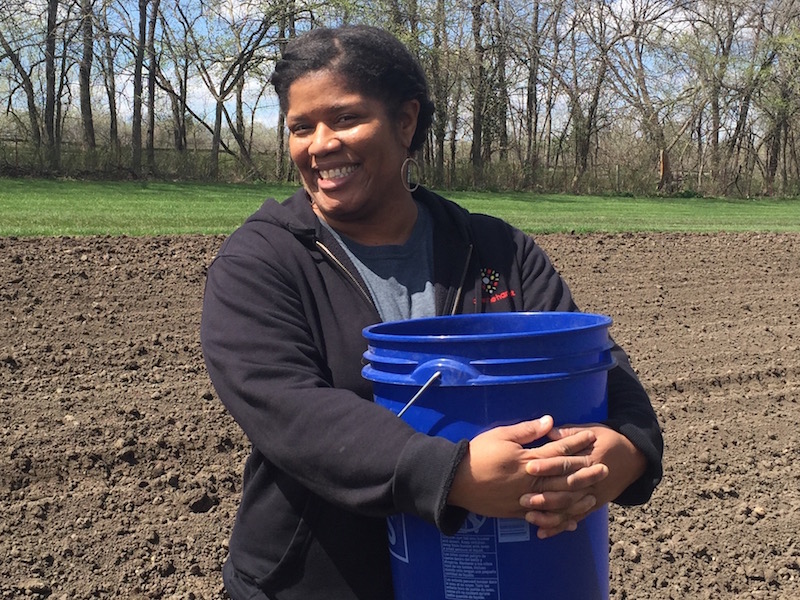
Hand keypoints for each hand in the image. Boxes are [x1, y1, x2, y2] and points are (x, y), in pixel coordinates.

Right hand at [447, 416, 607, 519]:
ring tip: (593, 493)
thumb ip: (527, 430)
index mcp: (528, 460)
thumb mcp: (501, 435)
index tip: (591, 437)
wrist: (457, 481)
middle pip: (565, 476)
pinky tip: (571, 521)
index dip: (576, 442)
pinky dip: (559, 520)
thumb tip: (550, 422)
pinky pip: (543, 518)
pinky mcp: (517, 512)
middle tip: (605, 467)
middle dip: (586, 471)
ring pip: (559, 500)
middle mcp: (531, 481)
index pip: (558, 450)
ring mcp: (525, 499)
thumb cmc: (478, 454)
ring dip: (578, 496)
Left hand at [520, 424, 645, 537]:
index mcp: (589, 458)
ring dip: (549, 514)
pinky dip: (559, 526)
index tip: (529, 467)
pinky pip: (575, 518)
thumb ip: (569, 432)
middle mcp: (591, 479)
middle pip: (566, 489)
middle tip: (523, 498)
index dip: (547, 466)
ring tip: (529, 516)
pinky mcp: (593, 506)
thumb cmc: (608, 440)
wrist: (635, 458)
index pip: (565, 463)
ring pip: (570, 508)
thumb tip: (548, 431)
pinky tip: (542, 532)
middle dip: (545, 495)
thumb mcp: (592, 430)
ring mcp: (593, 495)